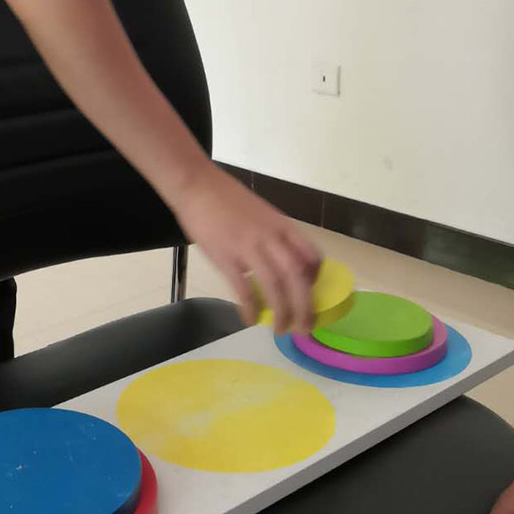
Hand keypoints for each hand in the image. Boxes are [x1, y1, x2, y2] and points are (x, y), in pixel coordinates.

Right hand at [174, 165, 322, 334]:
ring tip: (280, 330)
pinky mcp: (226, 256)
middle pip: (297, 276)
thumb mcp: (259, 211)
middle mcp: (270, 236)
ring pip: (275, 285)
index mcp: (281, 224)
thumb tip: (279, 260)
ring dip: (282, 312)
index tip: (314, 293)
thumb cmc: (225, 197)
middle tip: (305, 328)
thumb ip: (272, 234)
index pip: (311, 254)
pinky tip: (250, 320)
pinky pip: (243, 288)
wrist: (196, 184)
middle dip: (306, 306)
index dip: (317, 278)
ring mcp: (248, 246)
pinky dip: (250, 308)